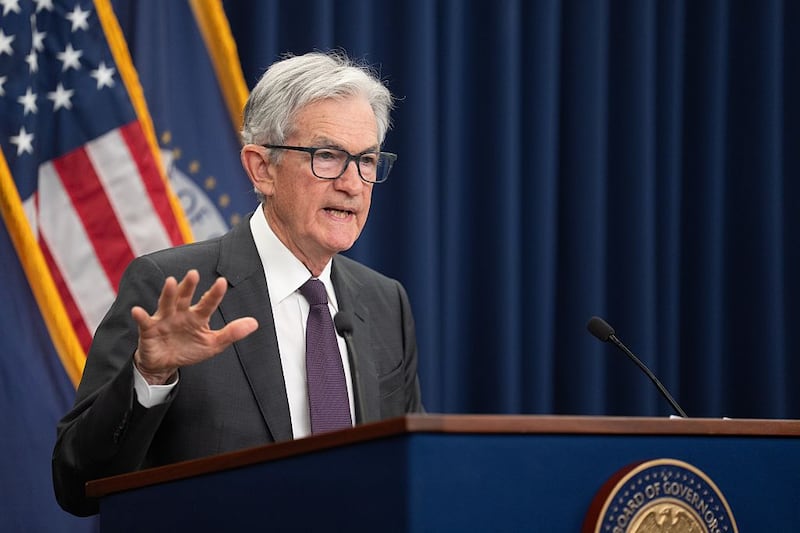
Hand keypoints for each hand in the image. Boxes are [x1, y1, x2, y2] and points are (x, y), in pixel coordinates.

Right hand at [131, 269, 258, 384]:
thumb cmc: (189, 349)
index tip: (222, 282)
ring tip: (171, 282)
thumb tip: (254, 323)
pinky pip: (145, 321)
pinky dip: (140, 316)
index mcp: (197, 315)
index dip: (214, 294)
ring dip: (168, 293)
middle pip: (185, 297)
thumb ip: (232, 333)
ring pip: (166, 303)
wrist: (165, 364)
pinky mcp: (149, 330)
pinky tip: (137, 311)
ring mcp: (164, 319)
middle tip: (194, 273)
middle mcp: (181, 312)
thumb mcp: (213, 344)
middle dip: (189, 286)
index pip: (208, 302)